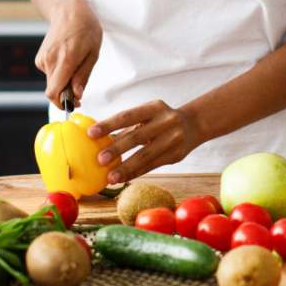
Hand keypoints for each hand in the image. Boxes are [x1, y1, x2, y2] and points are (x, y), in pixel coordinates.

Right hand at [34, 0, 101, 105]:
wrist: (68, 10)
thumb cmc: (85, 28)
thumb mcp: (93, 53)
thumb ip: (83, 76)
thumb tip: (77, 95)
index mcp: (65, 59)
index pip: (54, 92)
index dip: (63, 103)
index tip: (75, 104)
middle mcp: (50, 60)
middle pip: (53, 90)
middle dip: (66, 94)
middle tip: (80, 87)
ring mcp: (42, 59)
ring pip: (52, 83)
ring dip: (64, 82)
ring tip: (76, 64)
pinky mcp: (40, 59)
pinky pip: (50, 74)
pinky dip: (59, 74)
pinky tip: (67, 59)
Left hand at [87, 100, 203, 183]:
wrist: (194, 124)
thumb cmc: (161, 119)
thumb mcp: (148, 115)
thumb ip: (127, 126)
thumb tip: (98, 138)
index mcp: (154, 107)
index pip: (128, 116)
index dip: (109, 124)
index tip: (91, 133)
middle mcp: (166, 121)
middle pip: (137, 137)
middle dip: (117, 149)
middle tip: (99, 159)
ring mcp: (173, 139)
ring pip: (146, 156)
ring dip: (126, 168)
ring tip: (110, 177)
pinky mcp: (176, 155)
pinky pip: (152, 166)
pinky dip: (136, 173)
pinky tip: (123, 178)